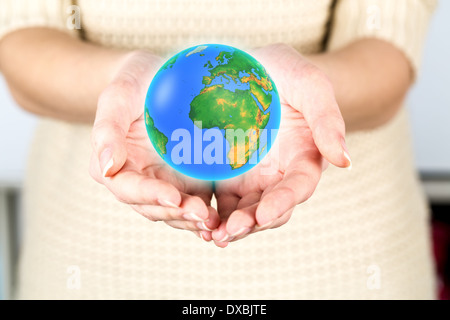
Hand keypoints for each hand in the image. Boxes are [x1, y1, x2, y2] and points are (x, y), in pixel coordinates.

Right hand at [90, 50, 219, 237]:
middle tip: (203, 215)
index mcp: (116, 165)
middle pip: (154, 206)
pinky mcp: (185, 182)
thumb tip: (107, 168)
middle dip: (177, 213)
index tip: (173, 197)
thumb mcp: (117, 97)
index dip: (149, 195)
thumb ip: (107, 130)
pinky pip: (195, 202)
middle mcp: (139, 180)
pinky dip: (207, 214)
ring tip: (215, 222)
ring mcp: (163, 183)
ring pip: (175, 210)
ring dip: (193, 219)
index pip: (128, 188)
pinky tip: (224, 219)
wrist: (158, 78)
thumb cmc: (134, 83)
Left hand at [211, 43, 350, 246]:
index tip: (265, 213)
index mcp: (303, 156)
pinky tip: (198, 221)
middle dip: (254, 222)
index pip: (298, 186)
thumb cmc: (286, 74)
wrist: (253, 67)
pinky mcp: (228, 176)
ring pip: (246, 211)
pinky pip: (222, 202)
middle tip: (232, 230)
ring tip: (214, 235)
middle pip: (271, 208)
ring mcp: (253, 177)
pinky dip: (213, 215)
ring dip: (233, 226)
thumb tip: (344, 161)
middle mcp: (279, 173)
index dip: (284, 201)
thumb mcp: (309, 85)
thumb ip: (327, 119)